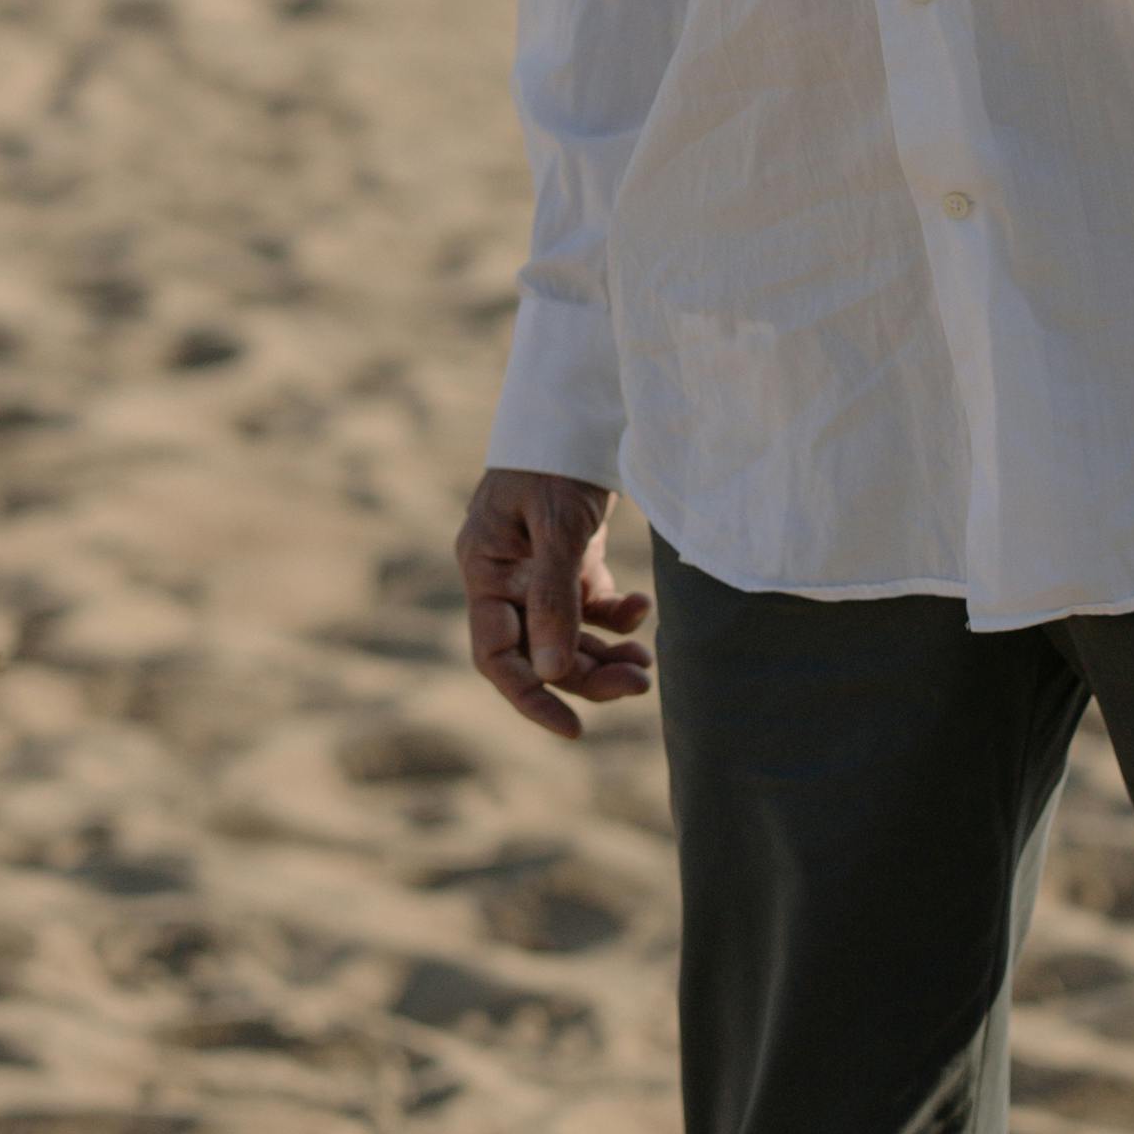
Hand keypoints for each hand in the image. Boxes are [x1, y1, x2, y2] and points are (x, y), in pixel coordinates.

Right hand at [456, 468, 651, 740]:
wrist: (579, 403)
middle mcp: (506, 577)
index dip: (530, 698)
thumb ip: (554, 597)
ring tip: (647, 663)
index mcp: (486, 569)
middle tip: (640, 682)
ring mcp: (537, 569)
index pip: (496, 654)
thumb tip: (551, 673)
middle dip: (587, 674)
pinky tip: (641, 610)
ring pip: (567, 635)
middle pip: (540, 651)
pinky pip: (587, 608)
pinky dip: (614, 617)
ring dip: (605, 653)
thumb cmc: (556, 459)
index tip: (573, 729)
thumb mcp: (556, 526)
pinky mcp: (569, 557)